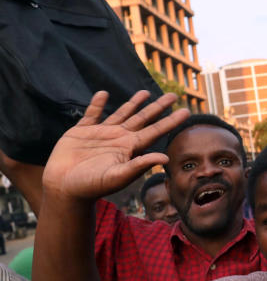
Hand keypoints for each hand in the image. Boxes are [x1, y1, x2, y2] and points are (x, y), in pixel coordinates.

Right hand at [41, 90, 188, 200]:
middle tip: (173, 95)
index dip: (171, 121)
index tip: (187, 111)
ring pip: (121, 114)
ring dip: (133, 103)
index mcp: (130, 148)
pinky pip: (91, 114)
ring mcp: (101, 134)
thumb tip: (166, 157)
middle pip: (143, 118)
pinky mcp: (81, 132)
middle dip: (158, 107)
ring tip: (145, 93)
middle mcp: (119, 139)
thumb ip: (140, 165)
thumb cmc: (93, 187)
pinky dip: (97, 104)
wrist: (65, 188)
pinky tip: (103, 93)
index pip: (156, 131)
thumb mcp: (119, 176)